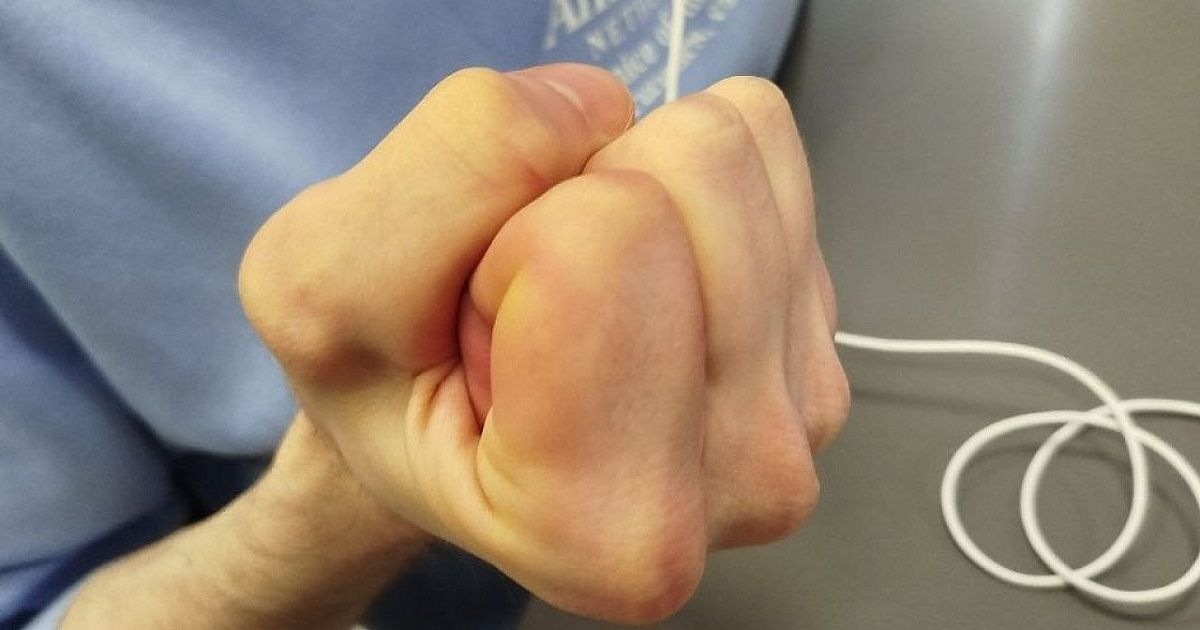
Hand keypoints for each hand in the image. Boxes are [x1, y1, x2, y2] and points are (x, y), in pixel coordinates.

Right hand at [239, 64, 847, 622]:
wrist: (451, 403)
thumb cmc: (387, 382)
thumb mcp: (321, 288)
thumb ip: (437, 189)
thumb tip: (594, 107)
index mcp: (608, 530)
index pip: (604, 245)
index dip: (505, 246)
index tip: (482, 329)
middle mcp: (745, 483)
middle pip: (688, 175)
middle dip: (574, 200)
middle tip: (529, 298)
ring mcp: (804, 404)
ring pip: (727, 144)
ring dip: (623, 182)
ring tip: (576, 288)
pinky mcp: (824, 319)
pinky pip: (759, 141)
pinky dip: (672, 172)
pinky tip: (633, 268)